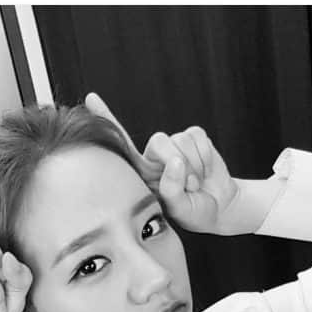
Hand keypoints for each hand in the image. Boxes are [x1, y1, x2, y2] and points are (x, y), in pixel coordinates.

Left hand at [85, 92, 240, 235]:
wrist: (221, 206)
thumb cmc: (195, 212)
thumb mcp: (182, 210)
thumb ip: (172, 191)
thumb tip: (174, 162)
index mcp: (143, 174)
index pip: (122, 146)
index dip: (106, 120)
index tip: (90, 98)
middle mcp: (155, 156)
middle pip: (160, 143)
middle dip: (181, 166)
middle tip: (190, 188)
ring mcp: (174, 145)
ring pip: (181, 140)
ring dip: (195, 166)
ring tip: (196, 183)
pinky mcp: (193, 137)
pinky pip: (198, 137)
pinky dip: (206, 156)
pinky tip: (205, 171)